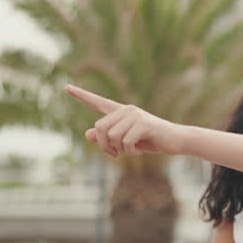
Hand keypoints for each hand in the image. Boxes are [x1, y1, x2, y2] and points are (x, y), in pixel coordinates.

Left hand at [65, 84, 185, 155]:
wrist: (176, 141)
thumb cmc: (151, 141)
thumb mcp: (127, 141)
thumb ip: (108, 137)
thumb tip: (87, 135)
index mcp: (121, 112)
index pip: (98, 102)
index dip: (81, 95)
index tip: (66, 87)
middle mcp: (126, 110)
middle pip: (100, 127)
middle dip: (104, 146)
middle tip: (115, 154)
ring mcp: (135, 115)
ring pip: (112, 136)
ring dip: (119, 149)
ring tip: (131, 151)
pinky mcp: (143, 123)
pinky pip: (126, 141)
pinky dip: (130, 151)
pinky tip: (140, 150)